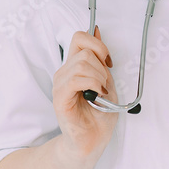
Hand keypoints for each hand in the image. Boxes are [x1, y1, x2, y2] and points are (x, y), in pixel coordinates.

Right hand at [51, 26, 118, 161]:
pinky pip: (75, 80)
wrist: (94, 138)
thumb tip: (96, 29)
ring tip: (101, 92)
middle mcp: (64, 73)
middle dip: (102, 65)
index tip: (109, 61)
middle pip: (84, 49)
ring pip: (81, 63)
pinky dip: (92, 84)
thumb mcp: (106, 78)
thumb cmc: (99, 112)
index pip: (79, 37)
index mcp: (74, 66)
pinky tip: (97, 95)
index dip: (98, 44)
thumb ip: (100, 57)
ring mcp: (60, 85)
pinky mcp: (60, 99)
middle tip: (105, 84)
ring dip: (99, 77)